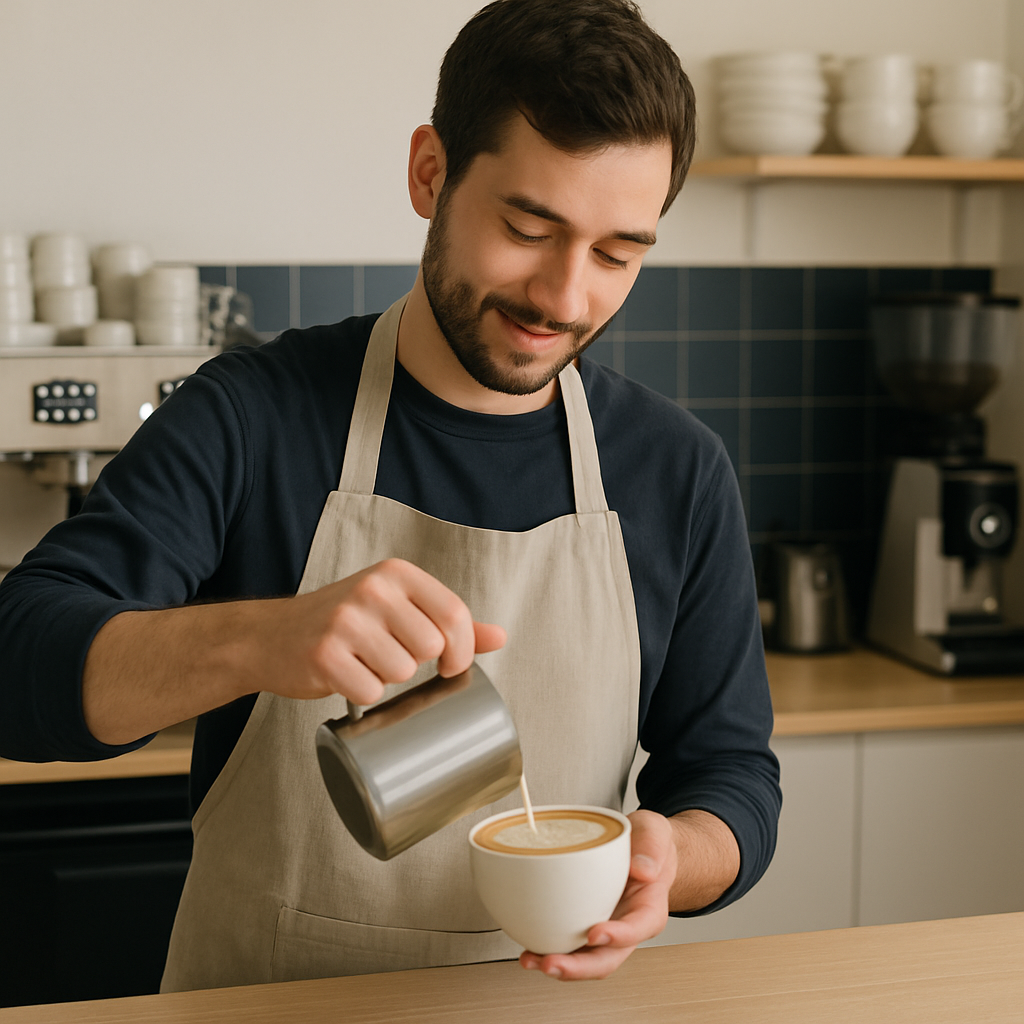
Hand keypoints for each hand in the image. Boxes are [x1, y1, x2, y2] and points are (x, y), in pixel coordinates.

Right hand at [254, 558, 505, 704]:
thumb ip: (447, 620)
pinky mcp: (324, 653)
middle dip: (417, 664)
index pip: (455, 613)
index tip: (452, 665)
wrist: (271, 635)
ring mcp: (346, 620)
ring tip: (364, 663)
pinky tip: (346, 676)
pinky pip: (369, 691)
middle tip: (389, 657)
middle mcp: (373, 589)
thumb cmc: (342, 622)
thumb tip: (499, 637)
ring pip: (403, 672)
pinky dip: (362, 694)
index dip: (463, 649)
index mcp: (397, 573)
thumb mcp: (397, 607)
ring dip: (387, 679)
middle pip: (432, 646)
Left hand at [519, 809, 676, 980]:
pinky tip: (530, 950)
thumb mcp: (654, 835)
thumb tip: (643, 870)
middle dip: (578, 967)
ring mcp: (604, 928)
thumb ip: (652, 850)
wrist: (640, 849)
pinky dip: (548, 950)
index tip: (596, 933)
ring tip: (531, 960)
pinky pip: (568, 945)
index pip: (638, 929)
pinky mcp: (583, 925)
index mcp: (648, 909)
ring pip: (584, 959)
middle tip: (552, 962)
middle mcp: (626, 927)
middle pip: (606, 959)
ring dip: (559, 966)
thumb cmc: (648, 845)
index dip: (618, 936)